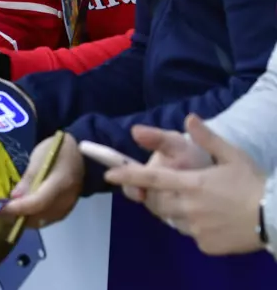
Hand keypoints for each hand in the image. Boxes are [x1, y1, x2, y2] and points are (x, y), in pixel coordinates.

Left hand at [1, 133, 83, 226]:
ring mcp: (67, 207)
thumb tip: (14, 198)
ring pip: (42, 221)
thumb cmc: (57, 150)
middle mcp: (65, 200)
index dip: (18, 208)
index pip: (38, 202)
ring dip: (24, 219)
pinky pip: (47, 219)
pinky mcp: (66, 210)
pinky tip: (21, 211)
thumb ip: (28, 178)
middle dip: (17, 217)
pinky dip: (32, 217)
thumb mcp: (40, 156)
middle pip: (39, 216)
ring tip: (6, 212)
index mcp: (60, 183)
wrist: (81, 154)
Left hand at [104, 115, 265, 254]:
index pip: (150, 179)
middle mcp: (188, 206)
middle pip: (157, 202)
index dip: (127, 177)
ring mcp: (196, 228)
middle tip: (171, 190)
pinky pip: (191, 235)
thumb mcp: (233, 156)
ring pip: (172, 219)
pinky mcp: (206, 245)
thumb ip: (208, 138)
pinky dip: (194, 227)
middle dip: (155, 196)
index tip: (109, 175)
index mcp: (191, 183)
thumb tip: (189, 118)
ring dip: (175, 211)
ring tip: (197, 203)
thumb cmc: (254, 184)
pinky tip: (211, 220)